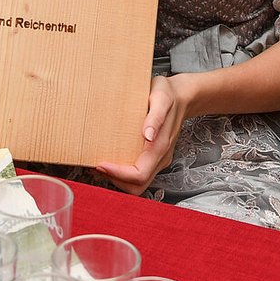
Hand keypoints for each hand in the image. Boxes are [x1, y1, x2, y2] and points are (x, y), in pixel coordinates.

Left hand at [94, 75, 190, 195]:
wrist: (182, 96)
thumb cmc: (169, 94)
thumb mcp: (161, 97)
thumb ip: (156, 116)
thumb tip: (148, 135)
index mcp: (160, 146)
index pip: (139, 174)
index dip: (119, 174)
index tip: (101, 164)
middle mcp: (160, 157)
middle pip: (137, 186)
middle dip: (116, 181)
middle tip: (97, 166)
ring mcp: (158, 159)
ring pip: (138, 183)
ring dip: (118, 179)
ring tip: (101, 164)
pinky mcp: (154, 157)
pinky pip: (139, 173)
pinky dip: (123, 173)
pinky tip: (111, 159)